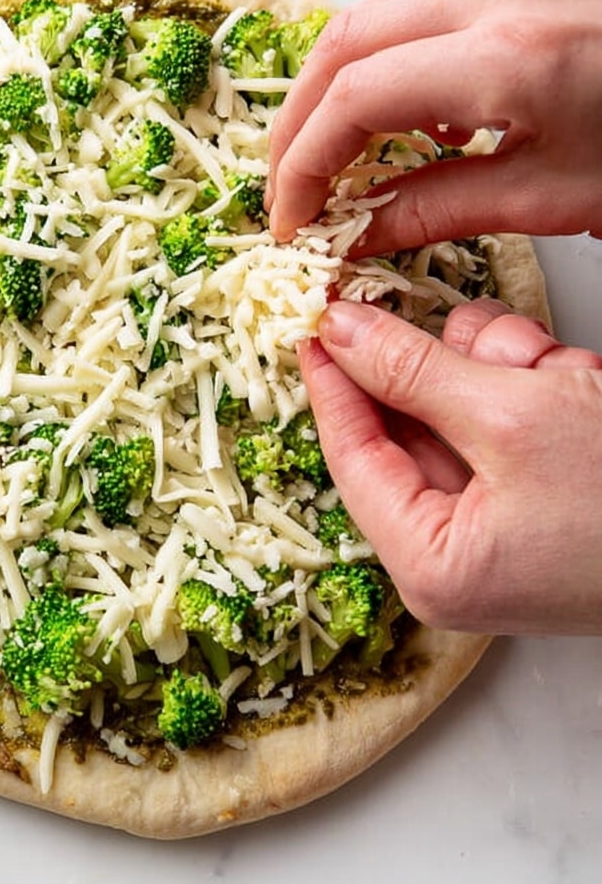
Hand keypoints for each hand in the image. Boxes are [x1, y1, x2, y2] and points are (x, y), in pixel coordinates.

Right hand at [268, 0, 601, 249]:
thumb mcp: (553, 198)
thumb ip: (438, 211)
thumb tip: (357, 234)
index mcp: (505, 57)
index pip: (355, 99)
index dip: (304, 165)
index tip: (294, 222)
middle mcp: (495, 1)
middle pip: (344, 42)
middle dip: (299, 122)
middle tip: (292, 192)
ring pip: (374, 22)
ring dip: (334, 94)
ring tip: (330, 167)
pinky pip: (419, 19)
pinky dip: (383, 74)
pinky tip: (400, 131)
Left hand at [298, 297, 601, 634]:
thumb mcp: (511, 419)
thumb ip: (413, 372)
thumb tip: (341, 333)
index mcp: (431, 562)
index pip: (352, 454)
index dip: (331, 381)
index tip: (311, 321)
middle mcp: (459, 550)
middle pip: (412, 422)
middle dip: (451, 369)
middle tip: (477, 340)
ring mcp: (506, 519)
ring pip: (463, 401)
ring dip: (506, 370)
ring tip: (557, 377)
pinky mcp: (544, 488)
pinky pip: (508, 410)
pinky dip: (535, 381)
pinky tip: (573, 380)